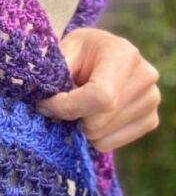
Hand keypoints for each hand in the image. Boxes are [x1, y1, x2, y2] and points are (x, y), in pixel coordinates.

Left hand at [35, 27, 160, 151]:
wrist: (102, 53)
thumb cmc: (79, 51)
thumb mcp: (63, 51)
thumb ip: (54, 75)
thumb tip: (45, 105)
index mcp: (123, 55)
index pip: (100, 97)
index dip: (68, 107)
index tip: (45, 104)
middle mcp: (144, 77)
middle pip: (98, 121)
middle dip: (71, 116)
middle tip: (62, 101)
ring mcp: (151, 100)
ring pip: (101, 135)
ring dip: (81, 125)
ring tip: (82, 102)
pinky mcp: (150, 120)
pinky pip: (110, 143)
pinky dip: (93, 134)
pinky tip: (94, 113)